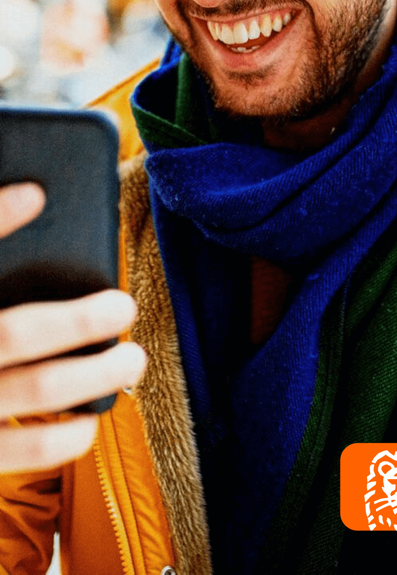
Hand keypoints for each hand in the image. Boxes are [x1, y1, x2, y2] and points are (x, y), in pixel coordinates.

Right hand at [0, 183, 145, 472]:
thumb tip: (30, 195)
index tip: (37, 192)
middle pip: (16, 332)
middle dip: (78, 320)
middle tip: (123, 306)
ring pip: (34, 387)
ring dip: (92, 374)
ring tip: (132, 360)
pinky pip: (21, 452)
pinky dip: (61, 440)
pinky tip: (88, 422)